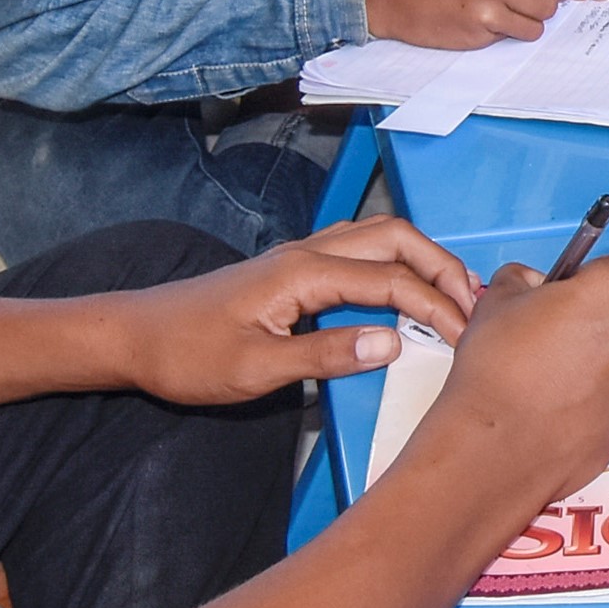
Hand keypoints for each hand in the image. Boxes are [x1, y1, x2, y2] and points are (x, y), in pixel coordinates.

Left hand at [107, 218, 479, 406]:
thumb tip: (394, 344)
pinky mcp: (290, 270)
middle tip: (474, 305)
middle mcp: (305, 253)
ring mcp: (297, 257)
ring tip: (452, 295)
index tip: (467, 339)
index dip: (436, 306)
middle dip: (441, 265)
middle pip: (394, 238)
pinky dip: (393, 264)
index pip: (390, 280)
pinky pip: (356, 251)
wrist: (134, 337)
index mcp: (302, 274)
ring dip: (420, 259)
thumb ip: (327, 355)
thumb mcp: (257, 369)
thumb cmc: (187, 356)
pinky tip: (401, 292)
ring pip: (377, 237)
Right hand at [365, 0, 570, 46]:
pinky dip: (502, 33)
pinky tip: (481, 20)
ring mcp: (489, 10)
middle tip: (525, 2)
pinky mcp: (478, 35)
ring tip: (503, 12)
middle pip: (549, 3)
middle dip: (541, 5)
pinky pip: (509, 38)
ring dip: (524, 23)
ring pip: (535, 26)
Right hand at [409, 256, 608, 508]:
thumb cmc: (498, 369)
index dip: (585, 282)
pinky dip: (600, 397)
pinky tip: (561, 407)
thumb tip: (533, 283)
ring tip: (552, 381)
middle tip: (552, 341)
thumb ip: (524, 279)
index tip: (564, 298)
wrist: (498, 447)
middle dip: (596, 322)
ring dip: (601, 361)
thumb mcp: (497, 298)